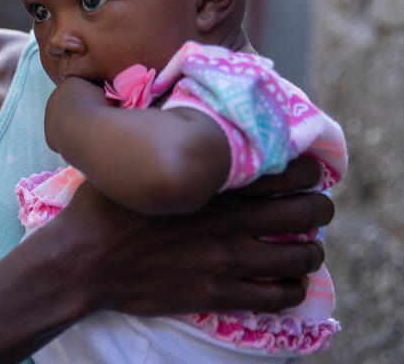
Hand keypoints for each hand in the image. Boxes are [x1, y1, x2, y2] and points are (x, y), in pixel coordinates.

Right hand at [44, 157, 332, 317]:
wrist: (84, 259)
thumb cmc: (105, 205)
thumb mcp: (136, 161)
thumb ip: (167, 139)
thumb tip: (181, 110)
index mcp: (213, 183)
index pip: (286, 171)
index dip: (307, 169)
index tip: (307, 170)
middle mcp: (230, 220)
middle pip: (305, 212)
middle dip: (319, 208)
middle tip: (316, 207)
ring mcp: (228, 260)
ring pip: (300, 257)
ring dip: (311, 250)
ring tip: (308, 247)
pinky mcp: (219, 292)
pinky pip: (277, 295)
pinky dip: (293, 288)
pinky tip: (290, 282)